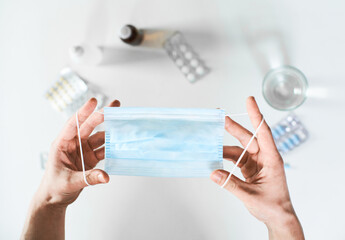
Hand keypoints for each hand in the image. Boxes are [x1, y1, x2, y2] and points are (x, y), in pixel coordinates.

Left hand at [21, 98, 119, 239]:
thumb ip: (89, 178)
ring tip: (123, 125)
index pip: (72, 124)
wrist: (55, 198)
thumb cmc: (55, 187)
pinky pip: (103, 149)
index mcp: (62, 144)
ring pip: (98, 136)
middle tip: (114, 107)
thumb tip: (106, 176)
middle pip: (88, 126)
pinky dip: (112, 146)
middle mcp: (73, 144)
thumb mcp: (70, 182)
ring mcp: (83, 150)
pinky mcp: (91, 158)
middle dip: (101, 116)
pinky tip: (121, 143)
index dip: (83, 112)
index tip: (93, 102)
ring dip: (110, 131)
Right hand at [210, 97, 303, 239]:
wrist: (277, 217)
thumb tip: (213, 173)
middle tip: (220, 116)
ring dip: (225, 146)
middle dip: (234, 127)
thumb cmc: (273, 207)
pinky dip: (225, 158)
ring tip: (211, 141)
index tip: (249, 100)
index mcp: (272, 159)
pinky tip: (215, 157)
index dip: (255, 115)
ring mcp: (256, 163)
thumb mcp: (251, 196)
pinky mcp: (250, 169)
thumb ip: (231, 184)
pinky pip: (235, 159)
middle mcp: (264, 158)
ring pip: (239, 149)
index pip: (263, 132)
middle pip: (247, 138)